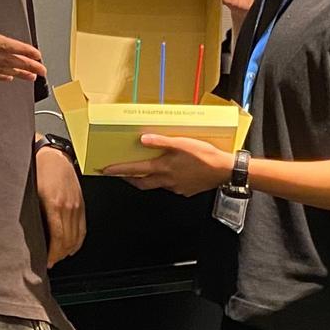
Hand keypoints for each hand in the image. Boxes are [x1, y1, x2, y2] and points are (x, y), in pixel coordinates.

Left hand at [35, 144, 86, 265]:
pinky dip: (78, 240)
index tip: (46, 261)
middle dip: (59, 255)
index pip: (58, 238)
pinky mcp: (81, 203)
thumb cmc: (37, 171)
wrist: (52, 154)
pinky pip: (83, 228)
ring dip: (68, 250)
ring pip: (77, 236)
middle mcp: (69, 207)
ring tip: (58, 256)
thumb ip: (32, 214)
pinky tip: (71, 246)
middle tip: (50, 262)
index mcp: (55, 205)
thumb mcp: (30, 194)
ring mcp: (77, 205)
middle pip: (69, 240)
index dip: (53, 254)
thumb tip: (29, 235)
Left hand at [101, 134, 232, 196]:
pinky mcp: (185, 190)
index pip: (135, 170)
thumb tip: (143, 139)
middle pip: (141, 183)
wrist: (224, 170)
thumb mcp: (182, 143)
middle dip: (129, 179)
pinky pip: (171, 186)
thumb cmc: (205, 155)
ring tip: (146, 169)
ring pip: (156, 185)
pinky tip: (172, 172)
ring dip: (148, 179)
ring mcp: (176, 187)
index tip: (105, 170)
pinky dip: (166, 180)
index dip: (118, 170)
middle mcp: (167, 180)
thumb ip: (161, 141)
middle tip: (120, 173)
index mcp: (163, 168)